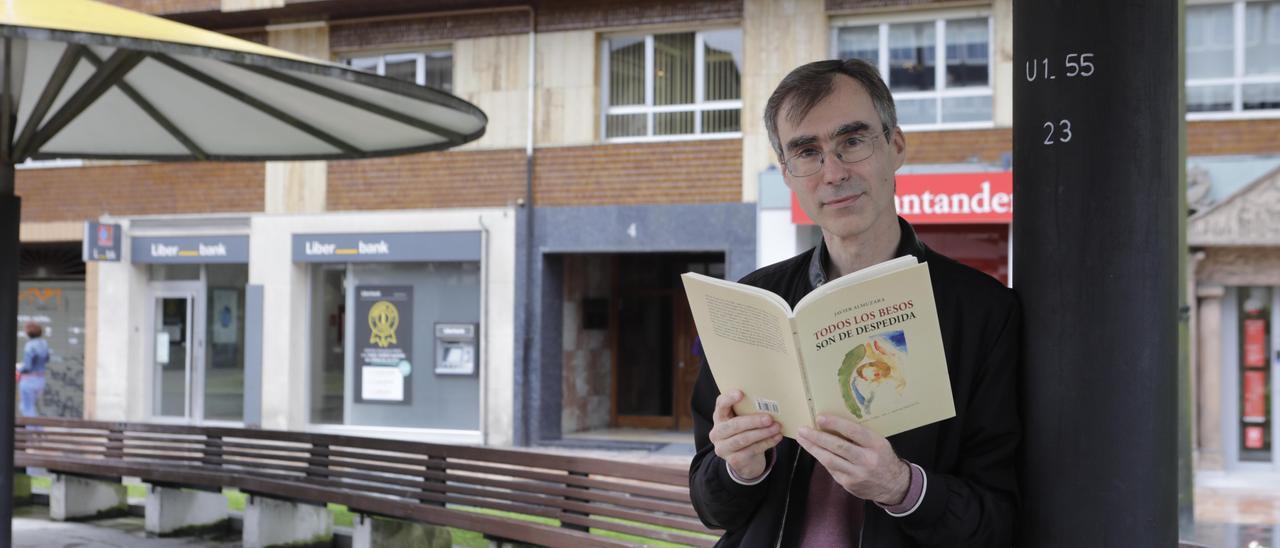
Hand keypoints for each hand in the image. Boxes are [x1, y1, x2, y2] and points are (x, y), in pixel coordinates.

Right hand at [709, 390, 782, 479]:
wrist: (745, 461)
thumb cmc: (746, 433)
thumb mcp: (743, 421)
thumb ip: (748, 411)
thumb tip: (770, 402)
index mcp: (719, 417)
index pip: (720, 404)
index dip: (729, 399)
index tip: (741, 393)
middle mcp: (717, 432)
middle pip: (734, 425)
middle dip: (753, 421)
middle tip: (769, 418)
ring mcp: (723, 448)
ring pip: (743, 439)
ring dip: (762, 433)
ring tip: (776, 427)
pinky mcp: (734, 460)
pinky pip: (751, 450)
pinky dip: (766, 443)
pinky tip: (777, 437)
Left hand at [796, 414, 910, 504]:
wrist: (894, 485)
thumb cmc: (883, 458)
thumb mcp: (878, 443)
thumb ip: (860, 436)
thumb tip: (833, 423)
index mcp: (876, 445)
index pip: (854, 432)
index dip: (835, 424)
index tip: (819, 418)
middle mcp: (867, 460)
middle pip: (838, 447)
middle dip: (817, 437)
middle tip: (803, 429)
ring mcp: (857, 474)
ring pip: (830, 460)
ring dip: (813, 448)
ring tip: (802, 438)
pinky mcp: (849, 484)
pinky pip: (831, 469)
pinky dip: (822, 458)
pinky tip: (814, 450)